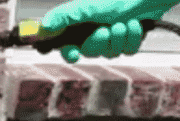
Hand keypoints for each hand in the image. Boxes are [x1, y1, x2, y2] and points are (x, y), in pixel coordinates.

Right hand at [42, 0, 179, 62]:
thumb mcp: (85, 7)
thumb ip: (63, 16)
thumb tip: (44, 27)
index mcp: (81, 25)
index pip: (67, 46)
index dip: (68, 53)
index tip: (73, 54)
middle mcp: (94, 32)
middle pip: (90, 52)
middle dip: (99, 43)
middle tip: (105, 30)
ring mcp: (112, 38)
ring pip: (110, 53)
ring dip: (118, 38)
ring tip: (123, 23)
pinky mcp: (129, 41)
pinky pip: (127, 51)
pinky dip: (132, 38)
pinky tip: (134, 25)